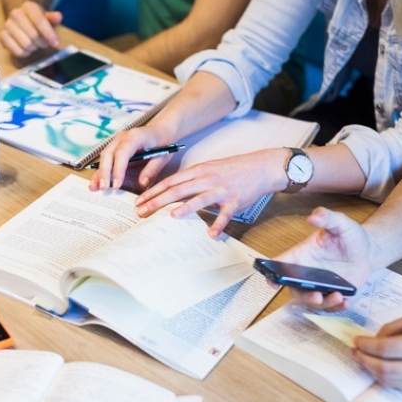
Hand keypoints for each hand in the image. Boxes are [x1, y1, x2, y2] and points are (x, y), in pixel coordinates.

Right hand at [0, 0, 62, 57]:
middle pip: (34, 35)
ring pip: (26, 44)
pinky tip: (27, 48)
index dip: (48, 34)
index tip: (56, 43)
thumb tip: (58, 16)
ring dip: (34, 48)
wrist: (23, 22)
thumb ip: (54, 18)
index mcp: (29, 6)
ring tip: (35, 44)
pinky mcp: (2, 36)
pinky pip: (18, 51)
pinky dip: (25, 53)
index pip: (39, 21)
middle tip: (44, 43)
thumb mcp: (48, 19)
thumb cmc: (38, 22)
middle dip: (42, 43)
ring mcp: (7, 25)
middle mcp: (15, 13)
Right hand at [89, 125, 174, 191]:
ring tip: (95, 188)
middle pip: (109, 154)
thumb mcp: (163, 157)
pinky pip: (105, 159)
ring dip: (99, 173)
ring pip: (104, 157)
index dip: (118, 169)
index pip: (123, 152)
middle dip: (105, 172)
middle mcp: (123, 137)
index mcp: (136, 137)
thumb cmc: (163, 143)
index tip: (117, 185)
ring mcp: (116, 142)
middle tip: (104, 188)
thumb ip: (153, 170)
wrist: (160, 131)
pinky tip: (95, 183)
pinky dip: (101, 171)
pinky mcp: (114, 148)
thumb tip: (142, 184)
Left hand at [132, 150, 283, 238]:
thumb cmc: (233, 169)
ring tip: (170, 217)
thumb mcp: (209, 168)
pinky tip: (211, 234)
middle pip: (178, 190)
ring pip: (199, 199)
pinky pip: (225, 215)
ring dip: (184, 208)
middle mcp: (207, 179)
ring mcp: (221, 190)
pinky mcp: (235, 201)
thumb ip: (192, 179)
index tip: (139, 200)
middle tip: (142, 212)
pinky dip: (218, 224)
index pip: (171, 181)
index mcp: (198, 170)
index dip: (153, 191)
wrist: (261, 167)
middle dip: (158, 201)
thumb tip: (173, 192)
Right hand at [274, 207, 376, 311]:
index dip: (272, 274)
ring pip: (313, 301)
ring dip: (323, 304)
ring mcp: (319, 286)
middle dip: (304, 297)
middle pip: (296, 290)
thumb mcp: (340, 223)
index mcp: (302, 255)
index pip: (281, 264)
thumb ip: (327, 218)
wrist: (368, 250)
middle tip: (316, 297)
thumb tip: (312, 217)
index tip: (272, 282)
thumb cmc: (349, 236)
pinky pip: (330, 306)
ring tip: (338, 296)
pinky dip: (336, 307)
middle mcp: (307, 273)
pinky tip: (346, 302)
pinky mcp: (333, 294)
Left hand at [352, 313, 401, 392]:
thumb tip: (373, 339)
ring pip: (389, 381)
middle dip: (363, 360)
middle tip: (354, 351)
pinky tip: (379, 366)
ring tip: (362, 358)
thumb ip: (394, 327)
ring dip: (371, 370)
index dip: (366, 346)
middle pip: (384, 369)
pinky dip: (385, 377)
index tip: (356, 340)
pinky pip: (400, 386)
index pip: (386, 349)